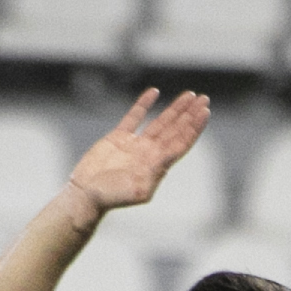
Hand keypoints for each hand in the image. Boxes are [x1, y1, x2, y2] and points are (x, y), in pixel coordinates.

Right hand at [66, 89, 210, 216]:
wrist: (86, 195)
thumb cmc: (111, 198)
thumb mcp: (137, 189)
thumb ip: (153, 173)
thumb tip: (167, 158)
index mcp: (157, 165)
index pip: (181, 142)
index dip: (194, 127)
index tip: (205, 112)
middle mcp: (150, 154)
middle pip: (175, 129)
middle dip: (190, 114)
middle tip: (204, 99)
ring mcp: (135, 145)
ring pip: (161, 122)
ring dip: (175, 109)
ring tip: (190, 95)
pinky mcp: (118, 138)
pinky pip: (135, 116)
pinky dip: (144, 104)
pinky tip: (155, 92)